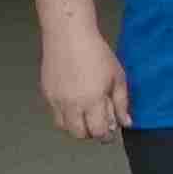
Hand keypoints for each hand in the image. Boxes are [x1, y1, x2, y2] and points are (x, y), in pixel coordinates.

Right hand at [39, 27, 130, 142]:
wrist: (69, 36)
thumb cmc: (97, 53)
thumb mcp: (118, 78)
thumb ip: (121, 103)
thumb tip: (126, 123)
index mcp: (92, 101)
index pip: (98, 131)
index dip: (106, 136)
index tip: (111, 133)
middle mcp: (72, 104)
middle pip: (79, 134)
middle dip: (91, 133)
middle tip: (99, 124)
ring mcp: (56, 100)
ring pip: (64, 127)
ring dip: (76, 126)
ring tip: (87, 114)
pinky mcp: (47, 93)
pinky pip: (55, 113)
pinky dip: (66, 115)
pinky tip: (76, 102)